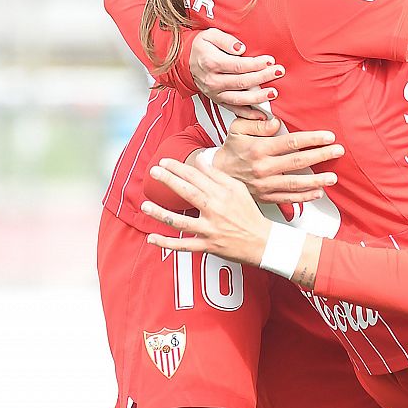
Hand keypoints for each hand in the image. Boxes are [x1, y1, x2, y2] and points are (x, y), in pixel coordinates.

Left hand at [142, 158, 271, 263]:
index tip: (164, 162)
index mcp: (223, 194)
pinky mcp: (208, 246)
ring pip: (180, 221)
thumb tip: (200, 162)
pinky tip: (152, 238)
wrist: (263, 242)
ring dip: (160, 213)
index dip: (178, 168)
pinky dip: (166, 243)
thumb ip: (218, 175)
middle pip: (188, 192)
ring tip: (145, 206)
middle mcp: (215, 210)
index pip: (197, 176)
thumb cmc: (249, 214)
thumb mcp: (238, 189)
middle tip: (154, 172)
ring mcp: (210, 229)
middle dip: (168, 180)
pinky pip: (184, 245)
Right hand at [189, 29, 283, 115]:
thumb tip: (240, 48)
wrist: (186, 60)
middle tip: (278, 72)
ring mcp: (215, 93)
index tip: (270, 60)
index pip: (238, 65)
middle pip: (241, 82)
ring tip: (273, 93)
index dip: (255, 64)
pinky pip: (234, 109)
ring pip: (239, 98)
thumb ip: (226, 40)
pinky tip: (261, 114)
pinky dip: (248, 114)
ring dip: (258, 97)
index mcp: (211, 63)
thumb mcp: (210, 35)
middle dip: (263, 77)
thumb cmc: (201, 47)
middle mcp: (213, 81)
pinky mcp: (218, 100)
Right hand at [213, 115, 343, 203]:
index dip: (312, 139)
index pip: (291, 142)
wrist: (215, 175)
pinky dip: (304, 197)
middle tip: (338, 151)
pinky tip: (318, 193)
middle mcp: (263, 167)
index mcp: (259, 149)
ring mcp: (265, 184)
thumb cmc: (230, 151)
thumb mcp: (237, 129)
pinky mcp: (265, 196)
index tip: (328, 136)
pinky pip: (288, 198)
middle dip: (321, 156)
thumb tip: (276, 123)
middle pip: (298, 161)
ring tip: (333, 177)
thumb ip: (257, 123)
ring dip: (317, 180)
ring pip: (295, 183)